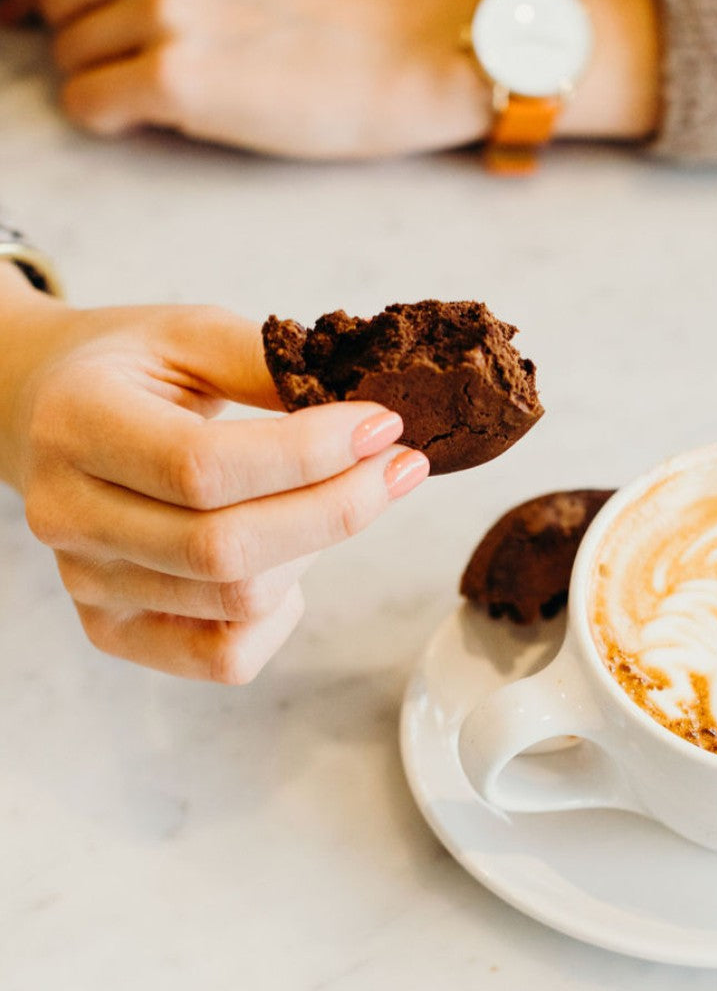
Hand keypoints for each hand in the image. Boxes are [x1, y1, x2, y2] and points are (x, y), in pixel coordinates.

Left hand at [0, 0, 490, 157]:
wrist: (401, 59)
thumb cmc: (338, 26)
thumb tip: (115, 4)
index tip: (38, 24)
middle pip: (60, 2)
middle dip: (78, 43)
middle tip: (117, 78)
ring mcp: (165, 11)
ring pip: (70, 53)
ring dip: (96, 82)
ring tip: (149, 104)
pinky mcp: (176, 75)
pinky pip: (88, 101)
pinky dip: (102, 117)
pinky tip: (142, 123)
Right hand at [0, 269, 428, 681]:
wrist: (41, 411)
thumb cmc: (129, 368)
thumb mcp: (191, 334)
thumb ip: (268, 363)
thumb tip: (364, 410)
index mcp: (78, 424)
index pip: (203, 467)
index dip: (310, 454)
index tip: (383, 425)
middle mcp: (68, 515)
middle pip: (226, 549)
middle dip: (340, 507)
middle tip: (402, 466)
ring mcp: (86, 584)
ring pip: (237, 602)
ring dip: (318, 548)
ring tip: (341, 494)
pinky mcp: (113, 629)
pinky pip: (221, 656)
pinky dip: (281, 614)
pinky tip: (294, 558)